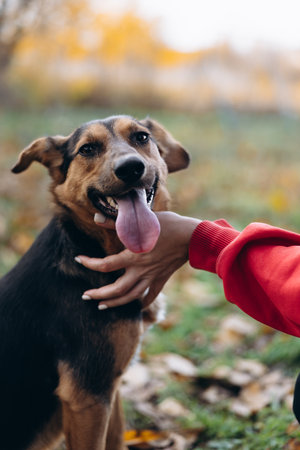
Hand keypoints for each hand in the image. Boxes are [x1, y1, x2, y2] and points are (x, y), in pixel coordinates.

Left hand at [76, 212, 200, 308]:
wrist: (192, 237)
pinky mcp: (161, 280)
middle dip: (98, 295)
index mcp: (133, 256)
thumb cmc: (167, 225)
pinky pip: (150, 296)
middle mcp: (140, 270)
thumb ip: (116, 223)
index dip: (89, 263)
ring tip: (102, 306)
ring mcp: (151, 277)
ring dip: (115, 303)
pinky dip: (142, 303)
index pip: (105, 265)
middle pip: (115, 289)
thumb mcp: (141, 221)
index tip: (78, 260)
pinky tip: (136, 305)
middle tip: (85, 296)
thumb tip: (96, 218)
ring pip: (130, 297)